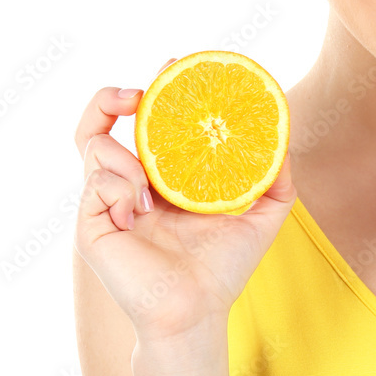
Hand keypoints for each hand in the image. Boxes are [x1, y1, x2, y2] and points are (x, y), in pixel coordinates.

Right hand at [73, 57, 296, 341]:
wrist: (198, 311)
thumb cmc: (225, 266)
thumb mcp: (263, 212)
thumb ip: (276, 174)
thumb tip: (285, 139)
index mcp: (161, 175)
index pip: (146, 121)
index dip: (154, 88)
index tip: (174, 64)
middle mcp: (128, 181)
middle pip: (98, 123)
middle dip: (111, 95)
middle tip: (140, 91)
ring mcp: (105, 201)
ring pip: (91, 145)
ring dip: (124, 155)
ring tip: (150, 185)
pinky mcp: (91, 223)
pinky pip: (94, 184)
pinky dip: (119, 188)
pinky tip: (142, 213)